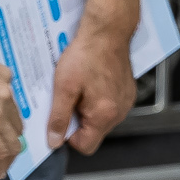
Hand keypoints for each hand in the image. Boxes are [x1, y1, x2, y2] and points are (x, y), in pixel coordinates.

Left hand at [52, 23, 137, 155]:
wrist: (107, 33)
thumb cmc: (85, 56)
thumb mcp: (63, 88)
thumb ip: (58, 117)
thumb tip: (54, 141)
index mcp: (105, 115)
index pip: (86, 146)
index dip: (67, 137)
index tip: (57, 122)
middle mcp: (120, 113)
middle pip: (93, 132)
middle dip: (75, 120)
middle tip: (64, 99)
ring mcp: (125, 102)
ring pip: (99, 118)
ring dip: (84, 109)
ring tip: (75, 88)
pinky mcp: (126, 92)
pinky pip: (107, 105)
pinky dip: (94, 99)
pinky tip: (86, 82)